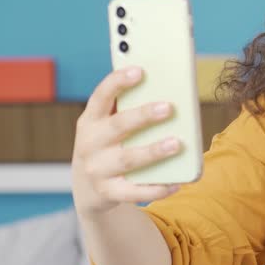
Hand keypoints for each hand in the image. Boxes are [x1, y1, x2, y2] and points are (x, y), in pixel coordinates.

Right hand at [71, 66, 182, 216]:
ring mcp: (97, 169)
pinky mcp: (108, 193)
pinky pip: (134, 192)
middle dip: (143, 116)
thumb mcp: (106, 126)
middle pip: (118, 126)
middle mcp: (90, 144)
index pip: (100, 96)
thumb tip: (167, 91)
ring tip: (177, 144)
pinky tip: (176, 183)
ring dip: (153, 151)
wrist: (87, 187)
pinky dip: (155, 188)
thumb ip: (127, 109)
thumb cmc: (107, 145)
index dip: (118, 82)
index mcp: (90, 120)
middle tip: (168, 107)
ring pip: (128, 160)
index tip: (139, 71)